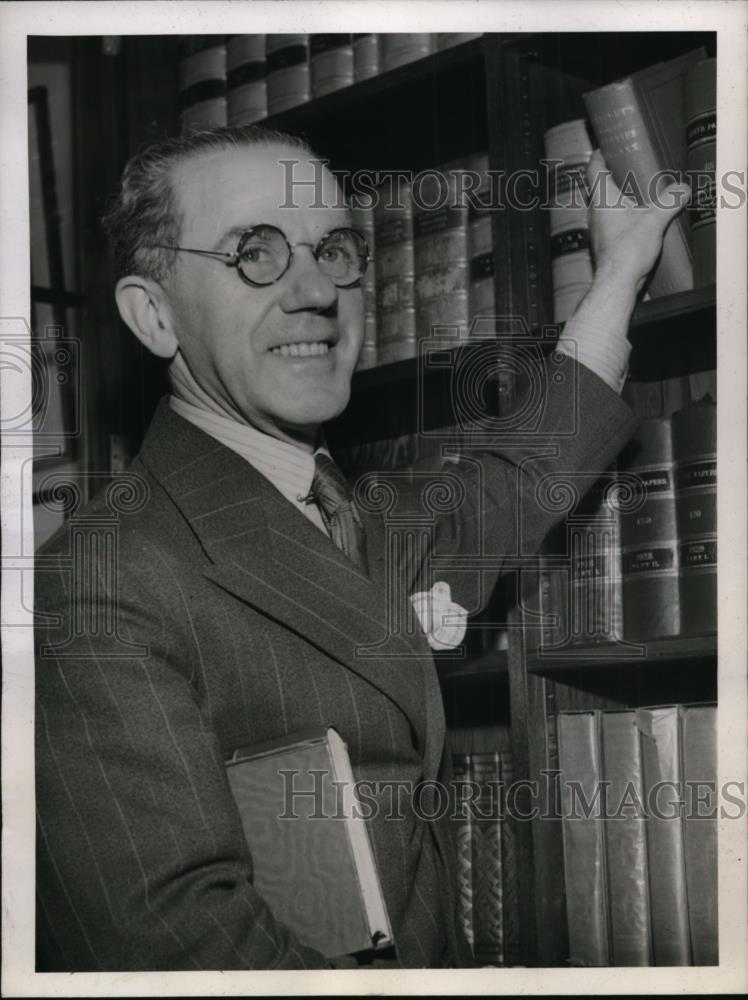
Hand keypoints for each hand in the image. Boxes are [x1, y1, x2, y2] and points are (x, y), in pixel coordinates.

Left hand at [586, 149, 690, 292]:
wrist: (617, 282)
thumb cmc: (627, 250)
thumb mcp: (654, 220)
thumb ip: (669, 201)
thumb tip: (683, 188)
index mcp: (602, 198)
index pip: (594, 169)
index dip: (599, 155)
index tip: (607, 146)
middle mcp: (595, 212)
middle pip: (600, 187)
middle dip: (614, 176)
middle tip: (630, 167)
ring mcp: (597, 229)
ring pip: (605, 206)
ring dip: (619, 198)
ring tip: (638, 192)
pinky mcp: (604, 243)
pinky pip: (611, 223)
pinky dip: (622, 216)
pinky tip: (637, 220)